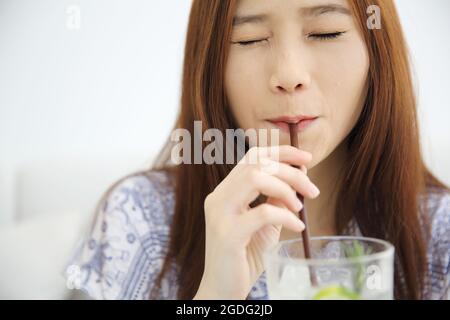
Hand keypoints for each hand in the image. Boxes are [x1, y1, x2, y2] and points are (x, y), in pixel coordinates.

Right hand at [193, 146, 319, 299]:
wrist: (223, 289)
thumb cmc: (245, 256)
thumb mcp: (264, 223)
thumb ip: (275, 200)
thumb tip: (298, 177)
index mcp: (225, 192)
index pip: (251, 157)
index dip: (280, 151)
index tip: (306, 158)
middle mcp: (218, 197)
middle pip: (256, 164)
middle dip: (290, 171)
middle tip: (312, 190)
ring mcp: (220, 214)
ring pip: (255, 178)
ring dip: (286, 189)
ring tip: (300, 208)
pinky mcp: (228, 234)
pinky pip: (262, 213)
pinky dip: (285, 216)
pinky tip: (297, 227)